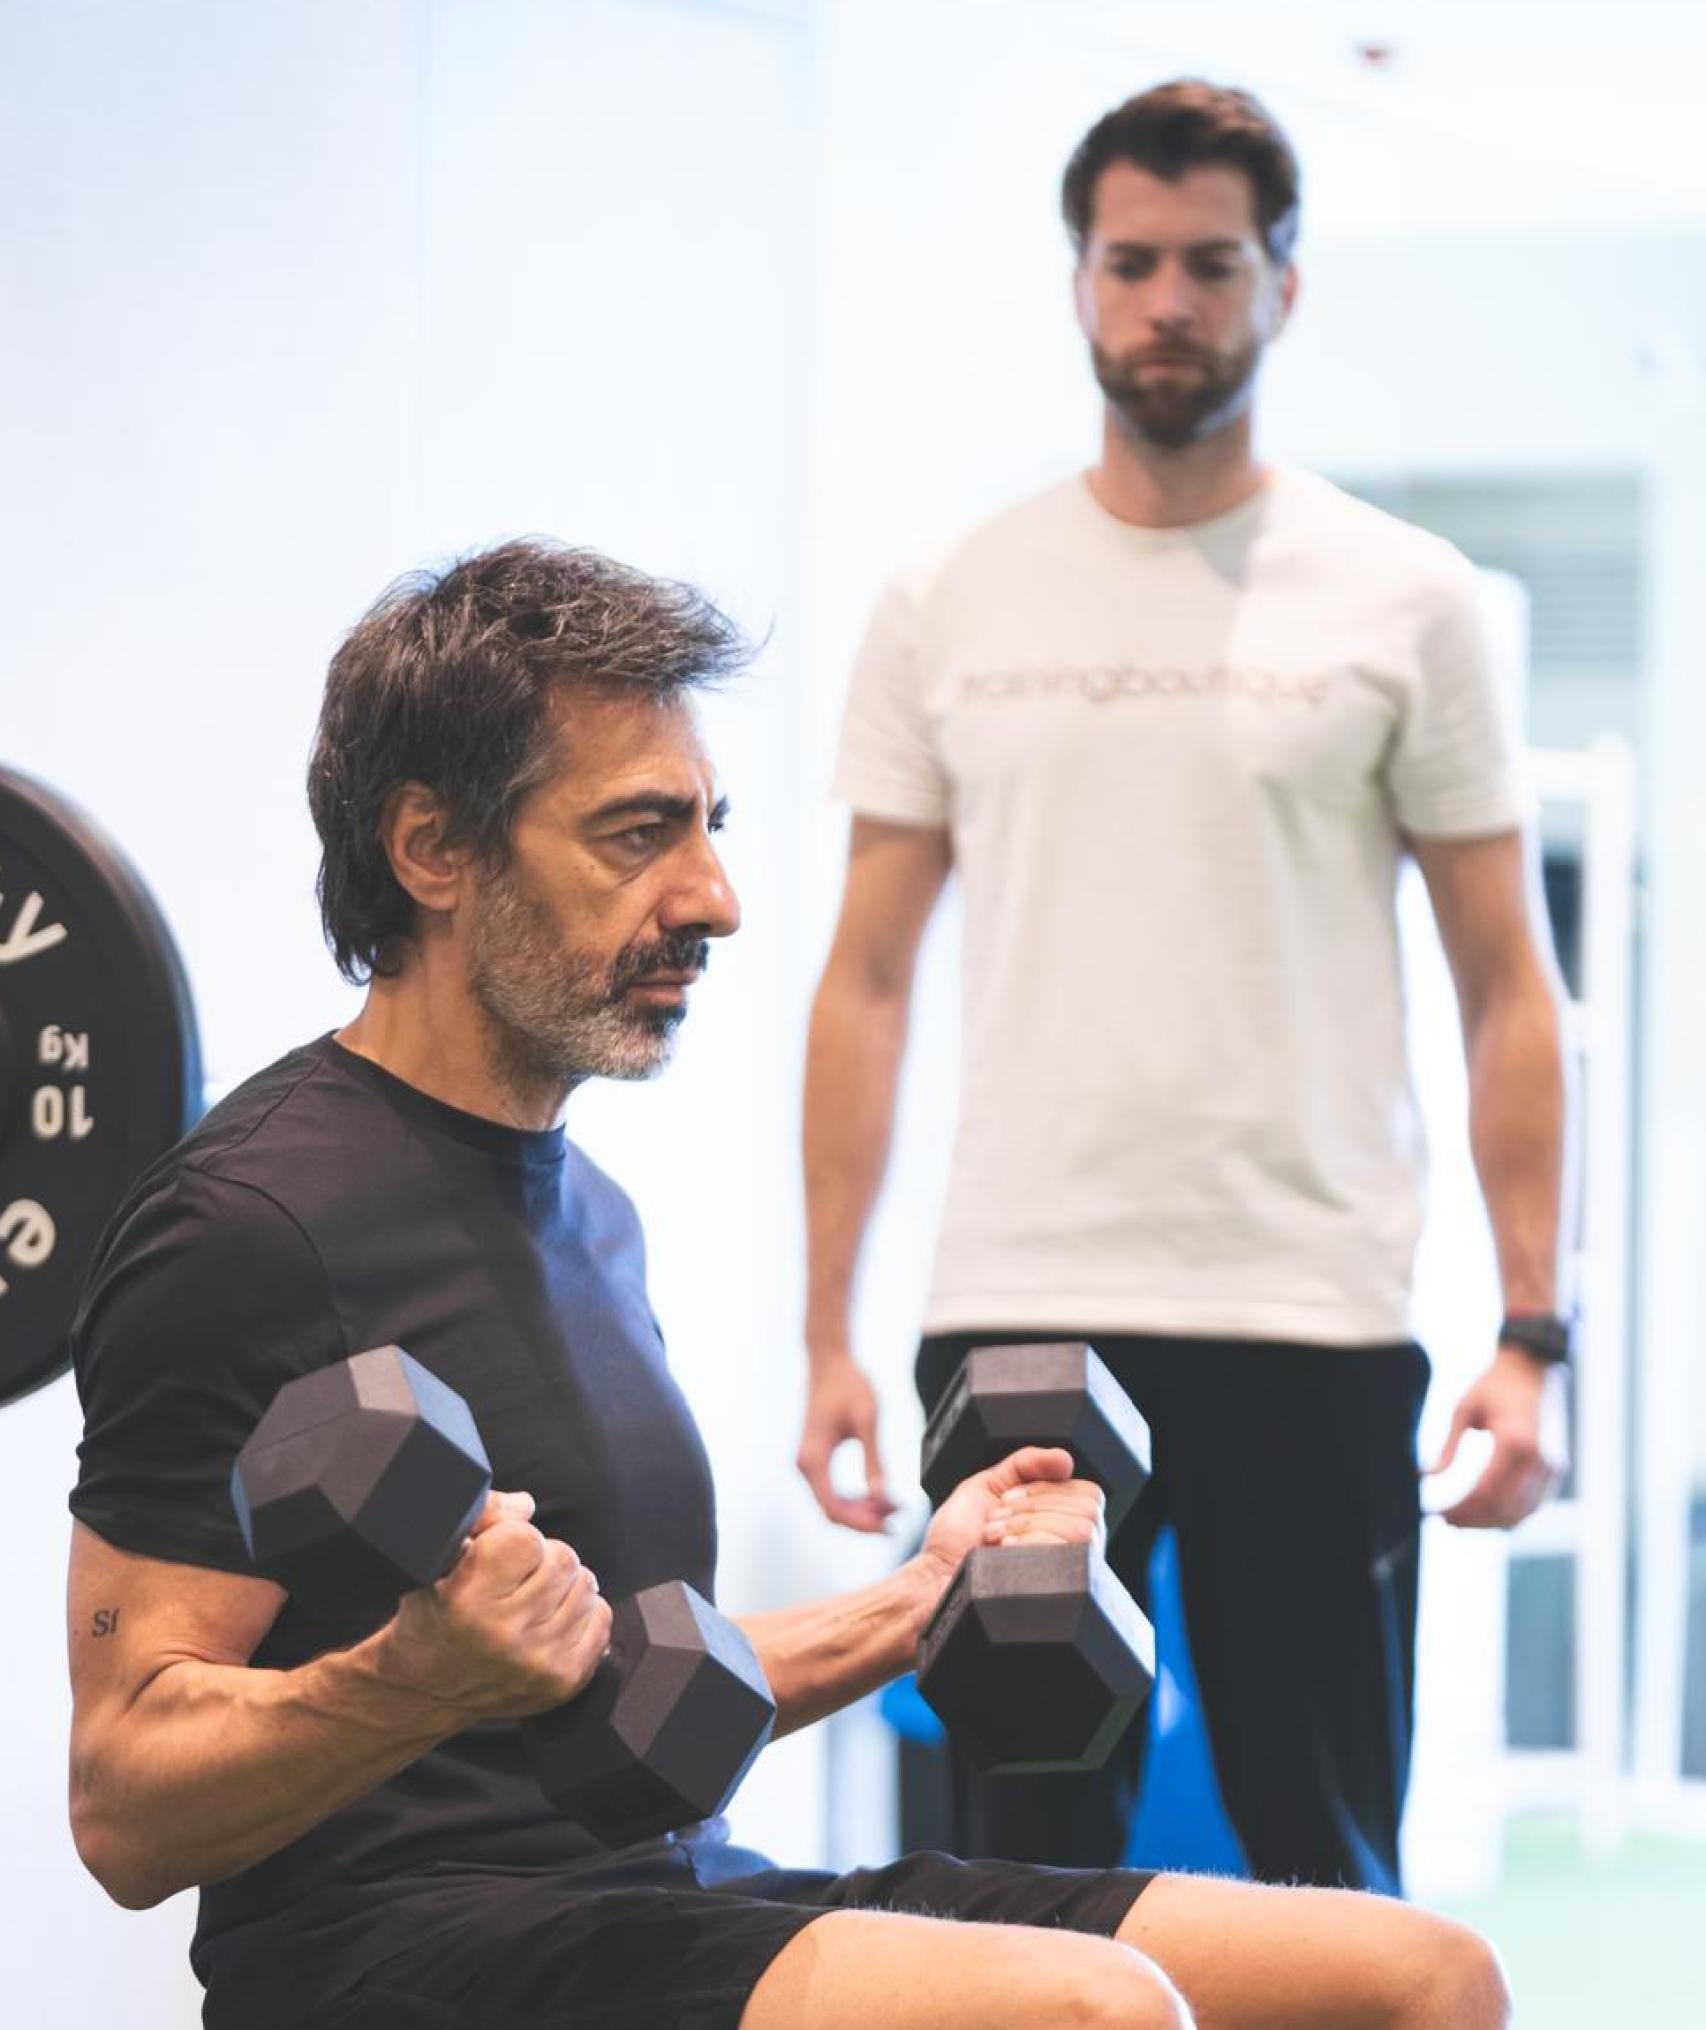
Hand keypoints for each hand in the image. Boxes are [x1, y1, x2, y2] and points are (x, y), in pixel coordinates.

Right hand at [379, 1490, 613, 1720]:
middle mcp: (505, 1633)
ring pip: (585, 1585)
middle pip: (563, 1558)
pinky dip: (582, 1612)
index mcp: (467, 1598)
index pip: (526, 1538)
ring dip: (563, 1585)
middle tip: (518, 1577)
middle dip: (542, 1559)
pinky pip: (601, 1617)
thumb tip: (527, 1505)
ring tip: (533, 1599)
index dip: (514, 1538)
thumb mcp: (437, 1560)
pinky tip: (551, 1620)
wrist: (426, 1691)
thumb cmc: (433, 1615)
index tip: (500, 1553)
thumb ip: (481, 1516)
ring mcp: (538, 1661)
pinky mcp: (563, 1680)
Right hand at [796, 1352, 896, 1532]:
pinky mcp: (815, 1459)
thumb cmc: (848, 1384)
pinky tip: (877, 1496)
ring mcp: (807, 1463)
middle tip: (895, 1520)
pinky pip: (831, 1491)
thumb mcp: (867, 1421)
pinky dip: (853, 1499)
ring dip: (860, 1511)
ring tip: (891, 1508)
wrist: (829, 1361)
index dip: (862, 1523)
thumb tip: (882, 1497)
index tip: (889, 1526)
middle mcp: (804, 1465)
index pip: (834, 1508)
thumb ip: (874, 1461)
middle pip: (831, 1511)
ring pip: (831, 1503)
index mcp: (813, 1459)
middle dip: (864, 1520)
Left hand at [920, 1446, 1104, 1590]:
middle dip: (1030, 1508)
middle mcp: (1071, 1549)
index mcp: (1059, 1522)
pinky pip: (1068, 1554)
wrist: (934, 1579)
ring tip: (997, 1540)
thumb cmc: (955, 1541)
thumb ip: (1026, 1464)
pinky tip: (1005, 1553)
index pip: (1087, 1492)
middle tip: (997, 1523)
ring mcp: (1068, 1574)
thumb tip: (1066, 1458)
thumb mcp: (987, 1486)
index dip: (1044, 1490)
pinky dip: (1031, 1543)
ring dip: (1026, 1526)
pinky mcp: (1060, 1592)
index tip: (1006, 1499)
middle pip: (1087, 1509)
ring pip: (1081, 1529)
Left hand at [1425, 1348, 1565, 1528]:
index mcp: (1515, 1442)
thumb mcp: (1463, 1408)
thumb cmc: (1494, 1384)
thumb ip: (1447, 1447)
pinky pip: (1533, 1505)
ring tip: (1459, 1520)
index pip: (1484, 1492)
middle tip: (1443, 1519)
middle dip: (1471, 1521)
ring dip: (1489, 1523)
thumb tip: (1424, 1476)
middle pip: (1503, 1509)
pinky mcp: (1555, 1469)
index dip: (1458, 1508)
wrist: (1533, 1367)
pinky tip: (1483, 1513)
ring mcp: (1552, 1467)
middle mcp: (1539, 1460)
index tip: (1434, 1511)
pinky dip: (1508, 1515)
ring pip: (1521, 1514)